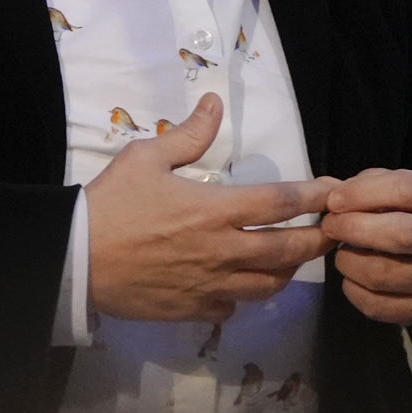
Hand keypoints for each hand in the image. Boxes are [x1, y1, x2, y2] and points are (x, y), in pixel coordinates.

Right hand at [85, 96, 338, 323]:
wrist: (75, 257)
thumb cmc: (110, 203)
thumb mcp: (145, 158)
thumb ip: (188, 136)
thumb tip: (214, 104)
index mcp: (215, 209)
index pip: (282, 202)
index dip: (315, 195)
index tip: (335, 191)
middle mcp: (224, 250)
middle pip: (290, 249)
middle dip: (319, 240)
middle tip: (333, 232)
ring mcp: (212, 284)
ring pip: (269, 285)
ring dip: (287, 271)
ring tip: (291, 260)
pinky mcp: (194, 309)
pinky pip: (232, 308)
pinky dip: (241, 298)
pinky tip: (236, 287)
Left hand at [323, 168, 411, 326]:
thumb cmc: (401, 209)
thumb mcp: (388, 184)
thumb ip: (363, 186)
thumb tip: (335, 203)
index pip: (406, 191)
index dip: (362, 194)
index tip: (333, 201)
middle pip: (400, 236)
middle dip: (353, 229)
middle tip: (330, 226)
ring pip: (383, 274)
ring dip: (349, 262)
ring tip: (343, 252)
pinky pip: (378, 306)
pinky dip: (353, 291)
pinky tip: (352, 277)